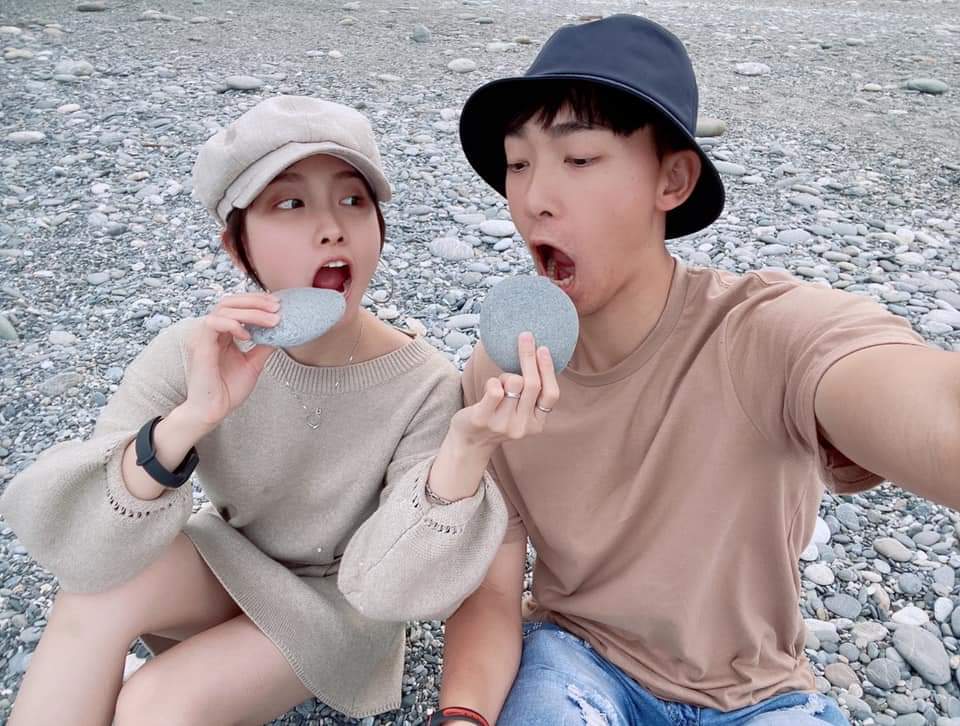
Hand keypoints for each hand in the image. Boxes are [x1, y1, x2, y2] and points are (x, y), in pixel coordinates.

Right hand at [181, 292, 279, 428]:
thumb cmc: (228, 389)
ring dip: (250, 311)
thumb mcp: (254, 363)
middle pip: (230, 301)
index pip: (237, 306)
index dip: (257, 302)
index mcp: (224, 334)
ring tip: (272, 321)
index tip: (278, 306)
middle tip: (277, 307)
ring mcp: (205, 337)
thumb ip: (264, 346)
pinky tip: (248, 335)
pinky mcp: (201, 346)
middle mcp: (213, 332)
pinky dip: (232, 324)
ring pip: (224, 308)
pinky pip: (213, 324)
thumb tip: (282, 332)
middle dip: (256, 301)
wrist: (214, 410)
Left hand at [451, 332, 559, 451]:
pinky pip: (495, 388)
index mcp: (537, 424)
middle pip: (532, 384)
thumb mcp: (520, 411)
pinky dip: (493, 381)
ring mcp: (503, 424)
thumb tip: (537, 354)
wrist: (470, 442)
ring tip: (499, 384)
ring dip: (505, 376)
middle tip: (525, 336)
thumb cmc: (497, 418)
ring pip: (514, 382)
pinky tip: (490, 386)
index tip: (543, 349)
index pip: (551, 394)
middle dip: (529, 356)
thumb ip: (530, 394)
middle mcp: (523, 427)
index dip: (548, 369)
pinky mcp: (484, 419)